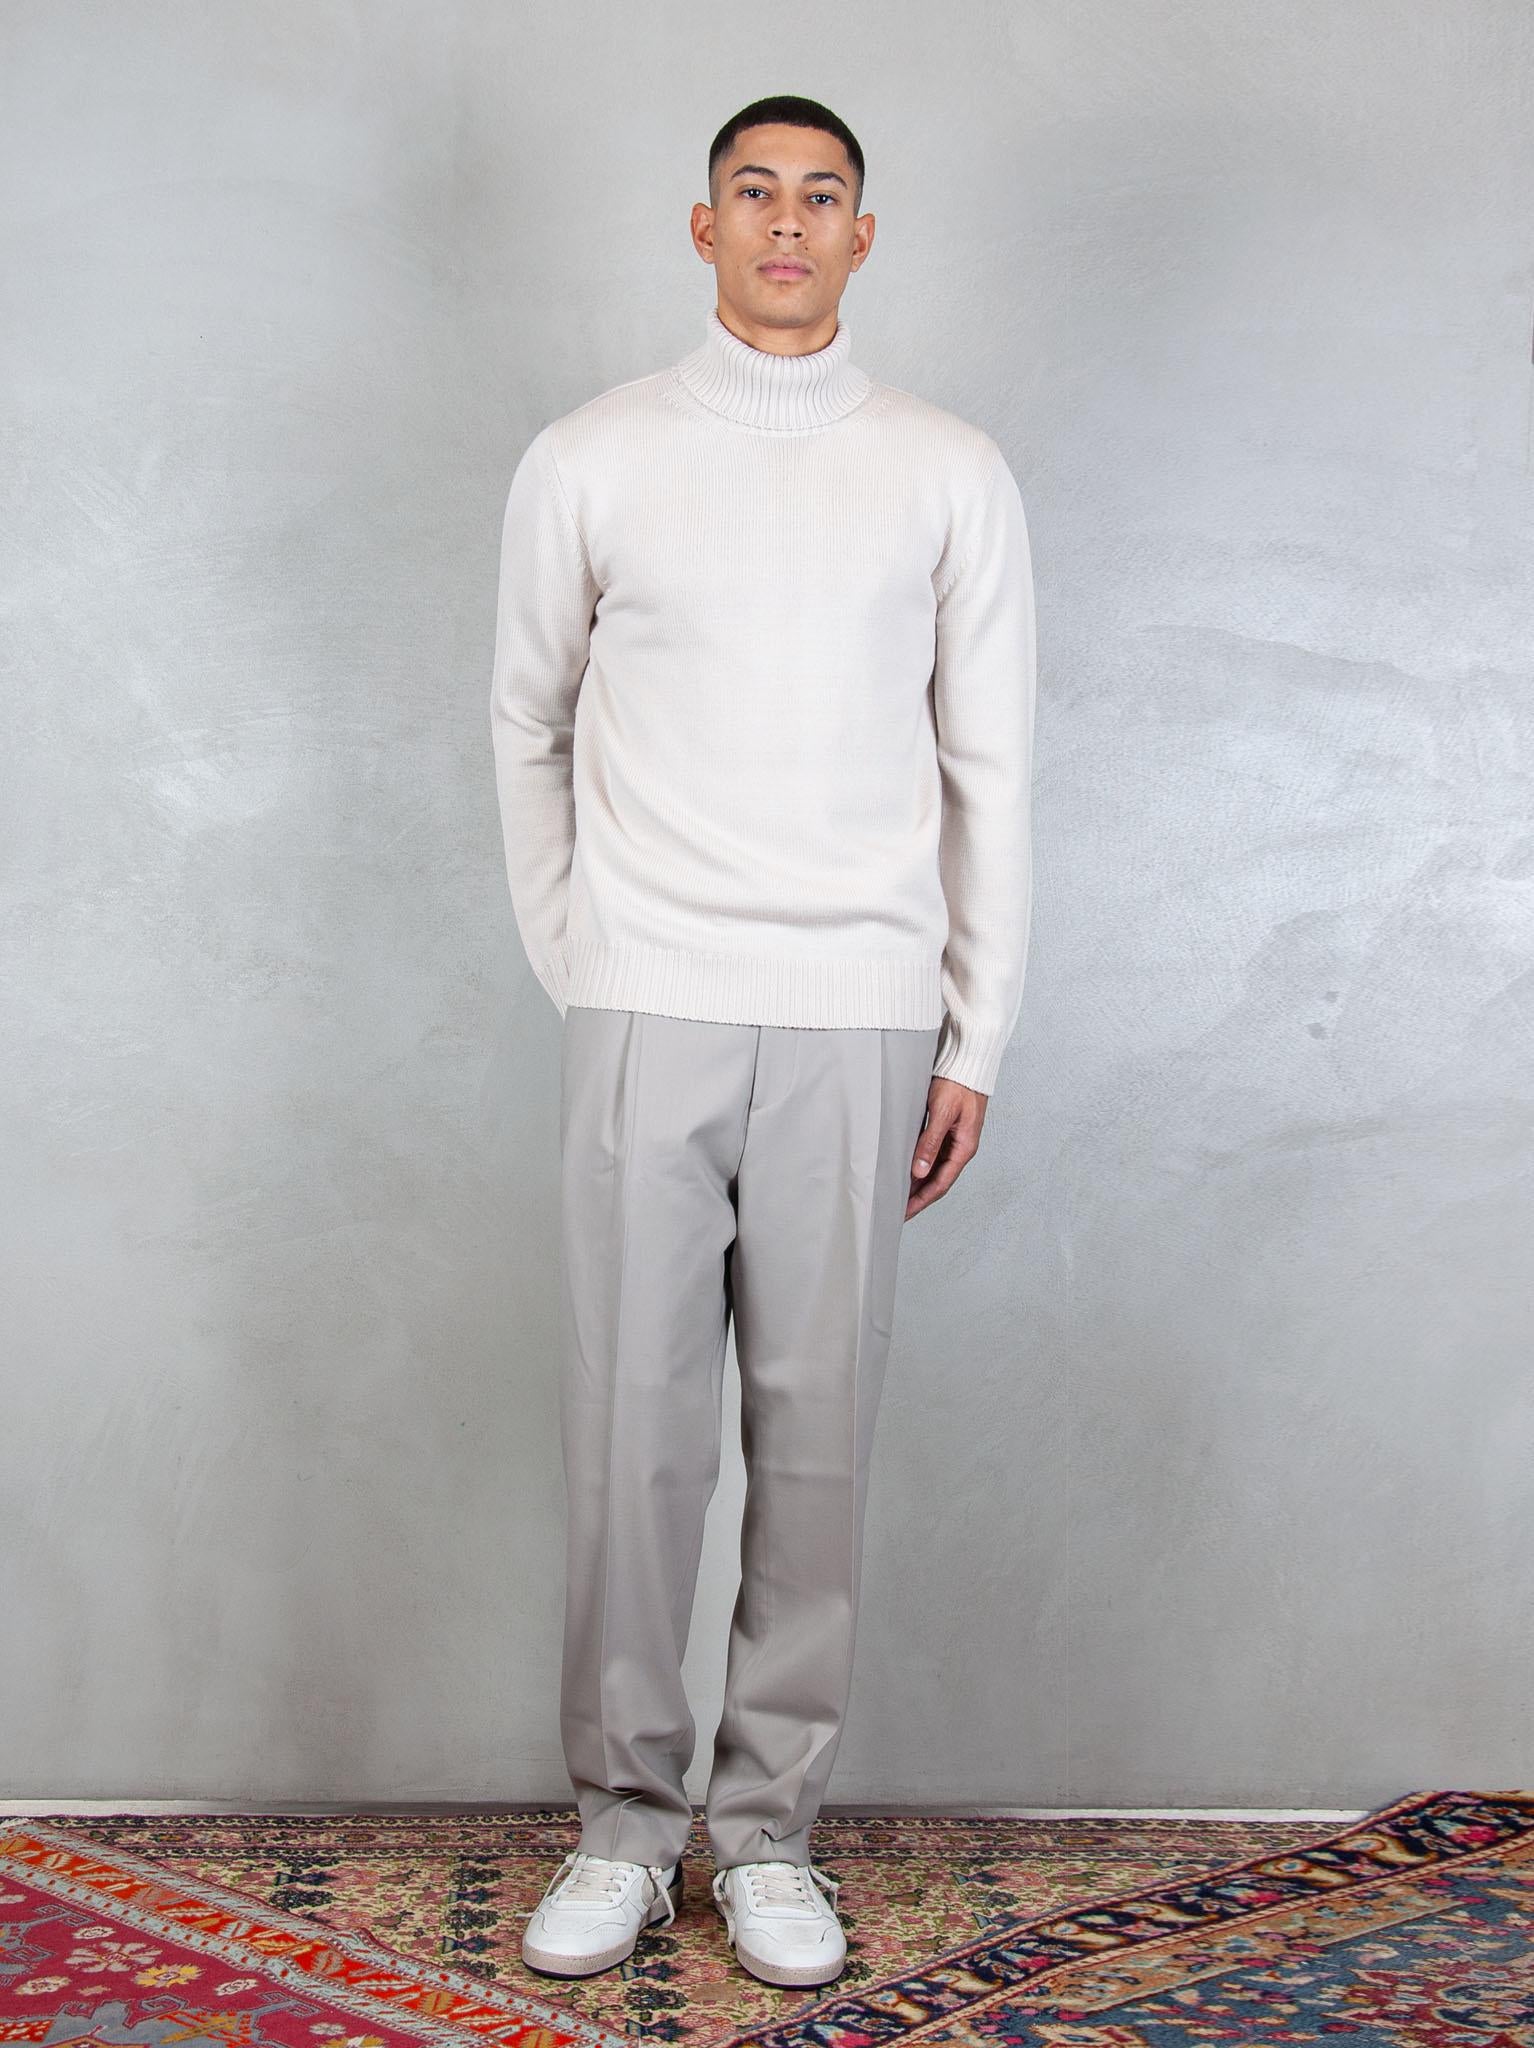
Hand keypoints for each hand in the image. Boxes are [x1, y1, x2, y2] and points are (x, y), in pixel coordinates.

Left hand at [905, 1076, 987, 1218]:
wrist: (969, 1064)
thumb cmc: (958, 1084)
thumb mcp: (942, 1113)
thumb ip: (931, 1142)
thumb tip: (919, 1171)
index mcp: (964, 1148)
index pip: (940, 1184)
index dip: (922, 1200)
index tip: (905, 1213)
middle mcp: (961, 1148)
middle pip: (938, 1181)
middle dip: (919, 1197)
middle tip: (898, 1211)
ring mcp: (956, 1140)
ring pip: (935, 1170)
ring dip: (918, 1184)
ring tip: (899, 1195)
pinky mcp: (948, 1131)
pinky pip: (933, 1156)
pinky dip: (920, 1167)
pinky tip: (907, 1171)